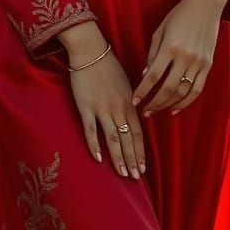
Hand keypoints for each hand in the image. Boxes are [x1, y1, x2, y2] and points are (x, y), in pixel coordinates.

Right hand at [61, 27, 145, 179]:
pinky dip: (94, 145)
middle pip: (127, 139)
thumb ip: (131, 101)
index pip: (138, 133)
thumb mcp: (126, 83)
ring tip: (122, 173)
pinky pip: (91, 130)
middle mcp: (118, 108)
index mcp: (129, 103)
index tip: (143, 167)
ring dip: (118, 158)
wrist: (90, 52)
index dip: (140, 151)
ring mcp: (101, 109)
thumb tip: (137, 116)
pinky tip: (98, 159)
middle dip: (132, 160)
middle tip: (135, 177)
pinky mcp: (85, 107)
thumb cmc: (108, 66)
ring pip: (112, 139)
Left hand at [130, 0, 223, 115]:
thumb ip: (152, 53)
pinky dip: (186, 102)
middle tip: (144, 112)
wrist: (205, 6)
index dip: (143, 91)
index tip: (134, 101)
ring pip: (182, 92)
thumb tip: (146, 76)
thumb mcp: (160, 31)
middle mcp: (185, 57)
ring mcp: (198, 62)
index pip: (153, 76)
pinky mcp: (208, 65)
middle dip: (154, 103)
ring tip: (157, 111)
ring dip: (168, 105)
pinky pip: (197, 89)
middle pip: (167, 88)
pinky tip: (175, 108)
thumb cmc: (178, 16)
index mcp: (170, 47)